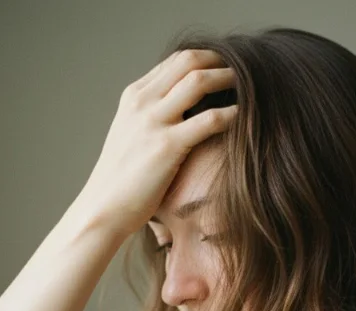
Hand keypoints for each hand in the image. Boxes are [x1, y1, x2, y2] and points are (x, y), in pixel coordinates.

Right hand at [73, 49, 238, 237]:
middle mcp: (142, 102)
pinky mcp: (167, 146)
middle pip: (188, 60)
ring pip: (199, 81)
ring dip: (229, 78)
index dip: (206, 58)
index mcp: (134, 96)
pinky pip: (210, 119)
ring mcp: (153, 121)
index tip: (227, 66)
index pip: (175, 61)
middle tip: (246, 67)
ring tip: (251, 85)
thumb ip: (152, 116)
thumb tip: (183, 111)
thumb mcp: (131, 134)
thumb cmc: (122, 179)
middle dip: (221, 60)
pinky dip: (233, 113)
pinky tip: (246, 116)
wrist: (103, 208)